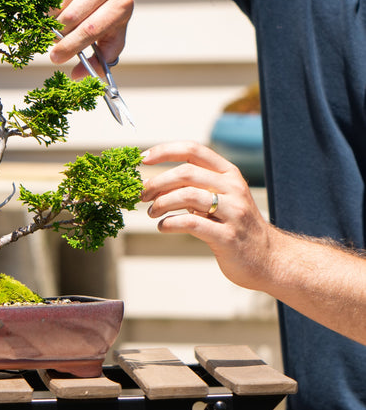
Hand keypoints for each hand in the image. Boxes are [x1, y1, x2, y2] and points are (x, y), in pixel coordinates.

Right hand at [43, 0, 132, 78]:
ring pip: (56, 5)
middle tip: (53, 40)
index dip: (71, 47)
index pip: (92, 30)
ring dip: (50, 19)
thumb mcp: (113, 28)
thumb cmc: (106, 1)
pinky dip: (46, 2)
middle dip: (58, 35)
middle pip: (70, 18)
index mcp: (123, 3)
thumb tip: (77, 76)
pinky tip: (54, 3)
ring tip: (55, 22)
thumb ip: (101, 56)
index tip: (56, 58)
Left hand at [141, 141, 277, 290]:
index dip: (165, 151)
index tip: (142, 159)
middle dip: (157, 183)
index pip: (193, 150)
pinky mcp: (227, 236)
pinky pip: (191, 223)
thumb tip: (154, 184)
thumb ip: (195, 187)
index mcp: (228, 174)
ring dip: (161, 203)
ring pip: (187, 196)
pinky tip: (163, 226)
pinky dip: (170, 223)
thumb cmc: (234, 226)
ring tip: (151, 212)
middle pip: (186, 173)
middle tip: (142, 195)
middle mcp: (232, 188)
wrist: (268, 258)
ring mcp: (233, 212)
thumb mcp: (221, 198)